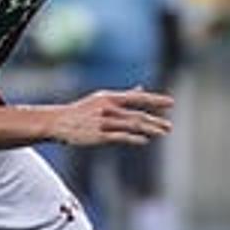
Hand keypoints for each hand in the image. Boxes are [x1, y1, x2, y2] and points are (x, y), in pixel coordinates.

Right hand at [48, 88, 172, 146]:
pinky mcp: (98, 135)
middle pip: (136, 114)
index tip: (170, 103)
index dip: (154, 100)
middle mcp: (108, 108)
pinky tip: (144, 141)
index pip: (136, 97)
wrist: (58, 122)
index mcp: (109, 97)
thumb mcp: (102, 98)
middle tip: (169, 127)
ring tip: (162, 133)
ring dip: (149, 130)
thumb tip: (141, 88)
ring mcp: (103, 121)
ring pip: (131, 125)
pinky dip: (133, 138)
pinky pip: (119, 137)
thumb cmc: (82, 111)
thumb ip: (124, 95)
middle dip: (155, 120)